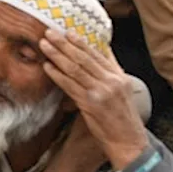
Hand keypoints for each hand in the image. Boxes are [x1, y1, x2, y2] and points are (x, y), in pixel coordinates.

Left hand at [40, 29, 147, 170]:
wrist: (127, 139)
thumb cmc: (122, 115)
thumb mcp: (122, 89)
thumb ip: (111, 69)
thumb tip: (102, 49)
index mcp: (119, 76)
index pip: (97, 54)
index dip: (81, 42)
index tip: (68, 32)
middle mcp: (111, 81)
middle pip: (84, 58)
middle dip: (65, 44)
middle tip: (50, 33)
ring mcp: (100, 92)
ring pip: (75, 69)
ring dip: (57, 55)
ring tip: (44, 45)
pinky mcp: (90, 104)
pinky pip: (69, 85)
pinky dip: (57, 74)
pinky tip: (47, 67)